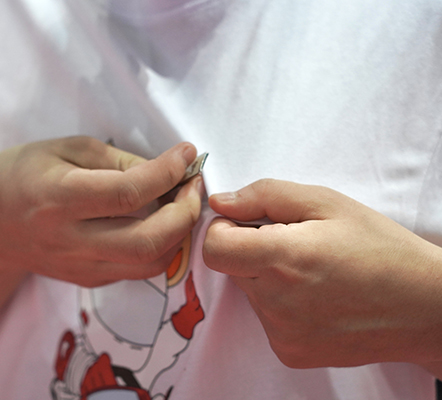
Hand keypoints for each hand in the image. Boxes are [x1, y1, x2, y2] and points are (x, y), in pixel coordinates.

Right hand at [0, 136, 202, 286]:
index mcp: (58, 198)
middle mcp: (69, 240)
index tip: (187, 154)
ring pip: (150, 264)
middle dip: (186, 213)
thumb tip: (167, 170)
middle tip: (193, 186)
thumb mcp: (64, 149)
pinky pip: (137, 270)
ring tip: (180, 203)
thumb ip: (117, 160)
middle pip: (148, 241)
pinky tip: (158, 221)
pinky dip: (160, 247)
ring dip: (179, 234)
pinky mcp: (87, 280)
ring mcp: (79, 266)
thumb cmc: (22, 174)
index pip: (128, 193)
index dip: (168, 173)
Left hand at [203, 179, 441, 368]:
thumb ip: (265, 196)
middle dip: (251, 250)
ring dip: (268, 278)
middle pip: (231, 268)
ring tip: (315, 273)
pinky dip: (282, 305)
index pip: (214, 247)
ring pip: (249, 293)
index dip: (224, 230)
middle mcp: (276, 302)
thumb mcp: (327, 202)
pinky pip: (266, 319)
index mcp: (283, 259)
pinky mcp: (289, 352)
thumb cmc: (381, 249)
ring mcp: (281, 333)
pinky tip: (318, 297)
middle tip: (296, 246)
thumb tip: (220, 203)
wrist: (424, 308)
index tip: (248, 225)